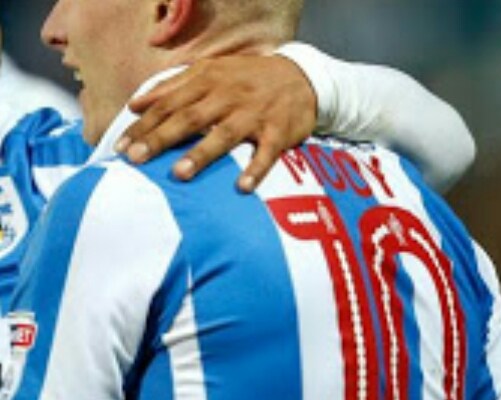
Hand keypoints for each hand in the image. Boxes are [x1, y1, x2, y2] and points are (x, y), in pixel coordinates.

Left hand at [115, 55, 316, 191]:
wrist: (299, 76)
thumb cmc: (247, 78)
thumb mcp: (210, 71)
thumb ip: (172, 85)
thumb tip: (136, 104)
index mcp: (208, 80)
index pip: (169, 103)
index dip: (144, 125)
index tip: (120, 146)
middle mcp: (228, 96)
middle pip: (190, 118)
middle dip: (161, 138)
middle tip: (136, 159)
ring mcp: (254, 115)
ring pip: (225, 135)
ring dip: (202, 154)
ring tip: (179, 174)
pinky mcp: (278, 131)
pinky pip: (266, 153)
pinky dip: (256, 169)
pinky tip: (242, 186)